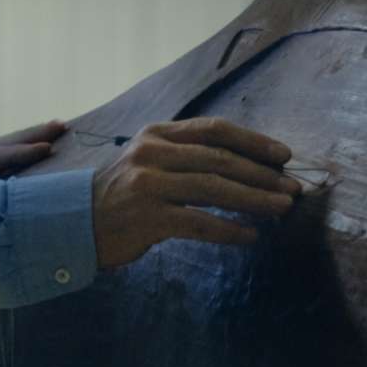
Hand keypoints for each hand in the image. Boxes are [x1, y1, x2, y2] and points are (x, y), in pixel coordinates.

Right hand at [91, 117, 302, 268]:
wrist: (74, 223)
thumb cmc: (121, 194)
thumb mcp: (147, 160)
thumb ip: (185, 155)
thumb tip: (244, 163)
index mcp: (157, 134)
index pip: (215, 129)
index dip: (254, 141)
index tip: (284, 155)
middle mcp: (153, 154)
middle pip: (220, 159)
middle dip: (262, 174)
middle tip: (293, 188)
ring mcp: (149, 186)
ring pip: (214, 189)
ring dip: (254, 200)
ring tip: (282, 209)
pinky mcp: (148, 219)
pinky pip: (199, 224)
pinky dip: (229, 230)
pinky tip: (250, 236)